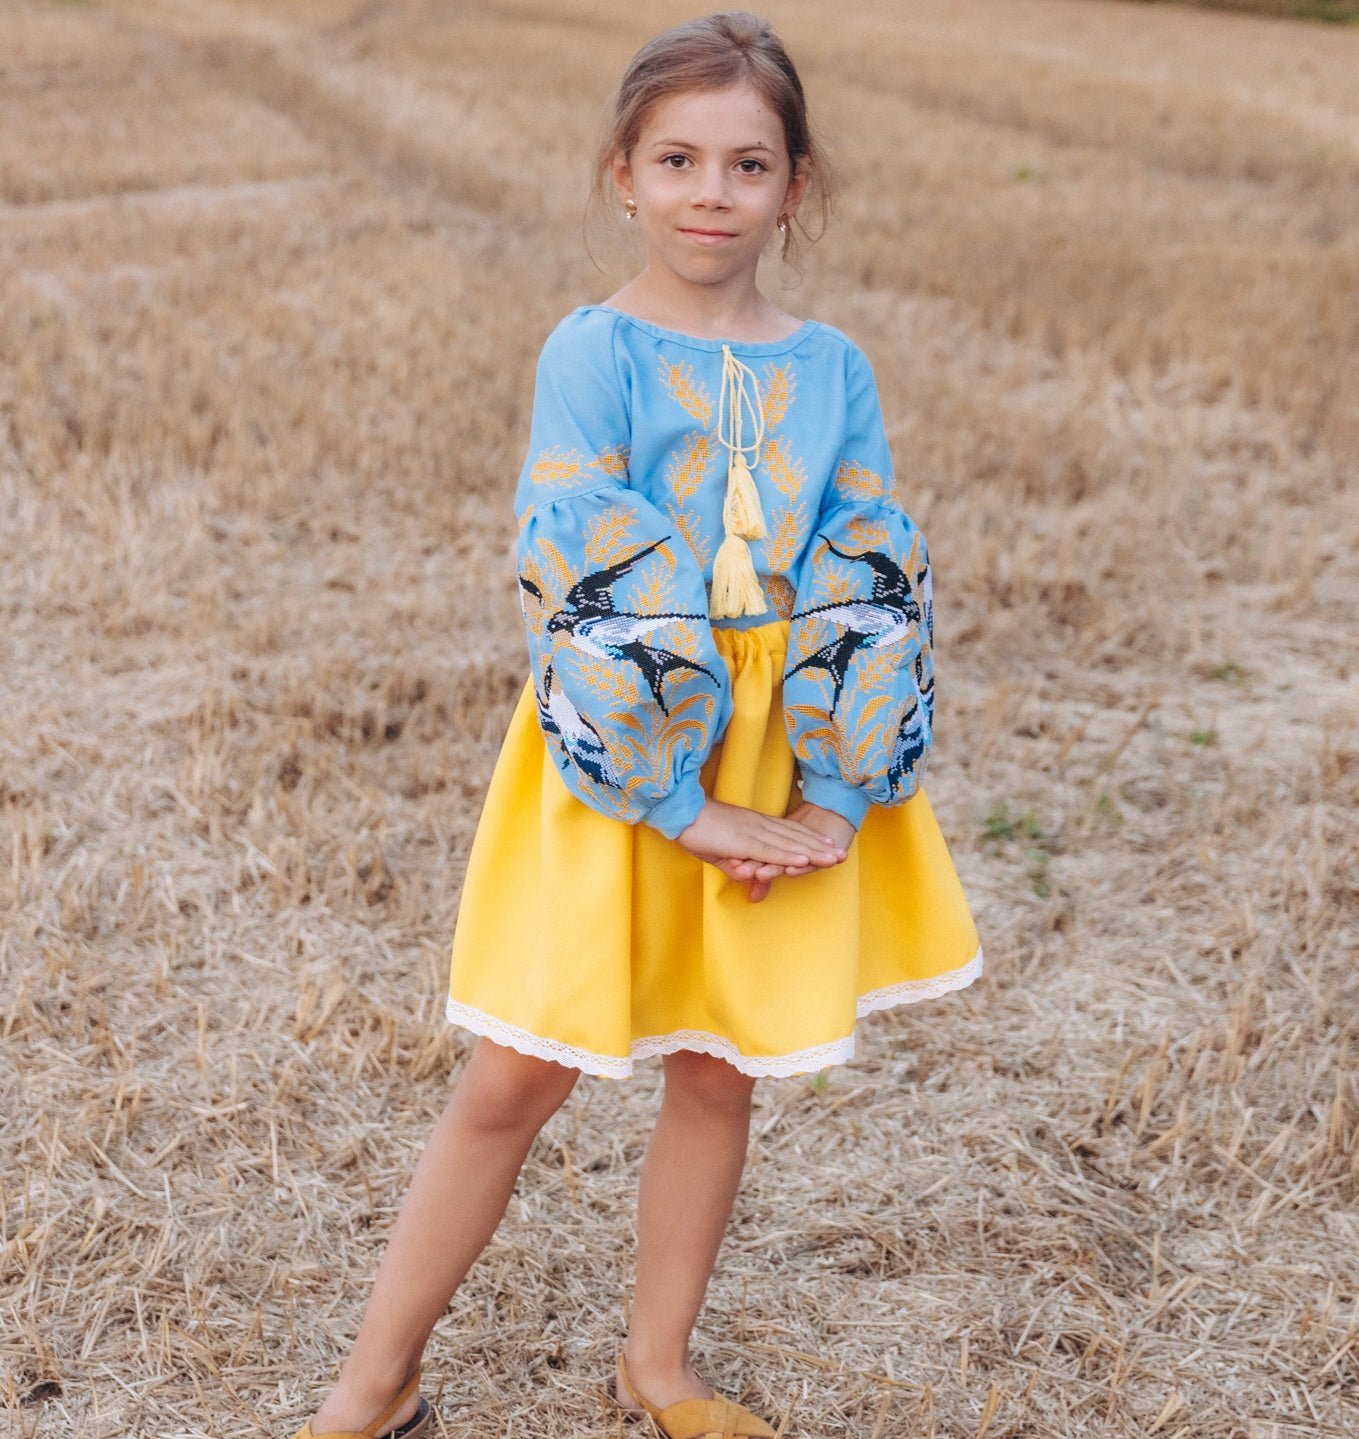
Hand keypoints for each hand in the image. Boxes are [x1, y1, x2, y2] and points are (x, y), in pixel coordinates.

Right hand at [676, 798, 847, 902]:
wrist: (680, 813)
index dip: (810, 838)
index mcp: (755, 824)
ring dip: (813, 852)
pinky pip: (769, 850)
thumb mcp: (722, 855)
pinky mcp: (743, 840)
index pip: (789, 831)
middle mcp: (759, 825)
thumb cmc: (697, 831)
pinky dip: (788, 855)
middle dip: (821, 847)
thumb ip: (739, 866)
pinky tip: (804, 860)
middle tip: (843, 855)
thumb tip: (752, 877)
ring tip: (834, 858)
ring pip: (789, 844)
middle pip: (795, 837)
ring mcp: (753, 831)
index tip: (829, 844)